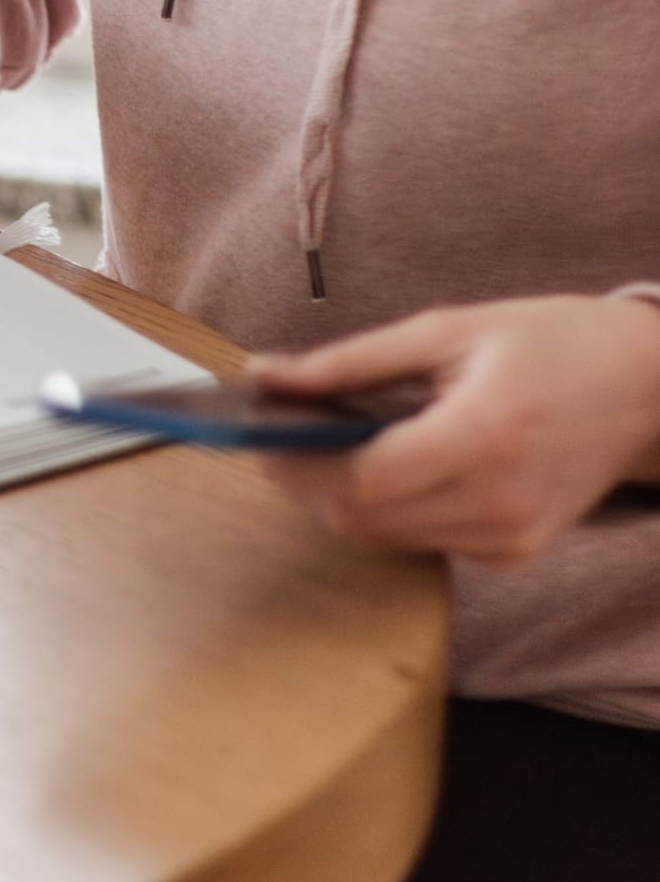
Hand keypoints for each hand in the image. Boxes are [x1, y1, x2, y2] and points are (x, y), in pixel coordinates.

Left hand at [249, 295, 659, 567]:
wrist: (650, 389)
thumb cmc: (552, 343)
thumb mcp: (448, 330)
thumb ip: (350, 361)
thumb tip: (266, 376)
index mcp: (483, 436)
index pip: (360, 479)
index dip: (297, 460)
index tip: (261, 425)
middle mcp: (498, 501)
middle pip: (360, 518)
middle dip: (305, 478)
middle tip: (279, 431)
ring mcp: (509, 537)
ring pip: (382, 535)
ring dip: (338, 494)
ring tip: (322, 440)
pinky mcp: (512, 551)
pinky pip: (419, 539)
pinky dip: (385, 507)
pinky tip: (383, 463)